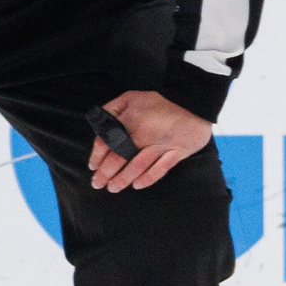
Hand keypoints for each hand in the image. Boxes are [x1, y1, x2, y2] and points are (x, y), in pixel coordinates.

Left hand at [87, 90, 212, 192]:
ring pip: (138, 166)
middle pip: (119, 157)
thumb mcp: (132, 97)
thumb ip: (113, 109)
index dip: (97, 156)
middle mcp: (144, 133)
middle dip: (105, 173)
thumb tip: (100, 124)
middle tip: (97, 184)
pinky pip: (161, 169)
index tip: (93, 166)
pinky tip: (137, 185)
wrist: (192, 103)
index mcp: (131, 119)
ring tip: (113, 188)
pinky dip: (148, 178)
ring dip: (123, 179)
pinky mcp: (177, 152)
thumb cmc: (159, 102)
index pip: (107, 141)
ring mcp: (162, 144)